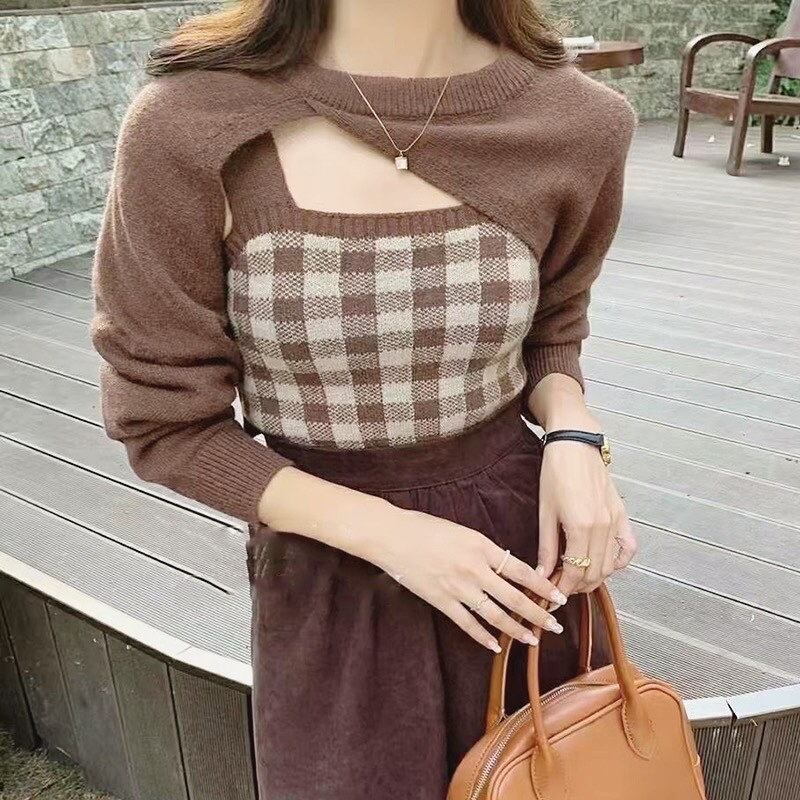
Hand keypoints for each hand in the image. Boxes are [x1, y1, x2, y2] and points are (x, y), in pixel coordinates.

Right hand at [357, 504, 567, 652]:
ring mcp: (458, 588)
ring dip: (516, 629)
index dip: (542, 585)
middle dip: (538, 613)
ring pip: (495, 614)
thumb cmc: (424, 527)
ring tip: (532, 639)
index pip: (521, 570)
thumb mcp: (463, 531)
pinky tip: (495, 645)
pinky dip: (483, 636)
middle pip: (514, 597)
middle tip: (556, 625)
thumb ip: (484, 549)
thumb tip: (504, 564)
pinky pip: (467, 623)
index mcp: (481, 546)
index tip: (558, 595)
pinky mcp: (441, 601)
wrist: (392, 536)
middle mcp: (474, 569)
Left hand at [537, 422, 636, 596]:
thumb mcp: (545, 512)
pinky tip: (604, 564)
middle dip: (576, 587)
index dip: (562, 588)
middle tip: (558, 588)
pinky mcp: (622, 514)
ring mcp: (616, 521)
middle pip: (594, 574)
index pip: (575, 573)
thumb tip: (542, 575)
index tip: (549, 595)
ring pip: (611, 565)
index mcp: (581, 526)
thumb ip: (547, 547)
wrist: (575, 443)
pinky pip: (628, 548)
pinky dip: (619, 562)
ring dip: (594, 577)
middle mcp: (603, 527)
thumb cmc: (555, 471)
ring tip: (575, 578)